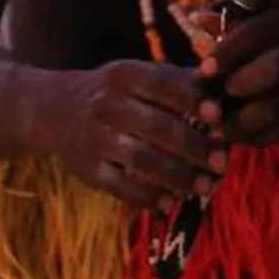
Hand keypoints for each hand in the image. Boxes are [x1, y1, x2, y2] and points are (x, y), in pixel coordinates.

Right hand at [35, 59, 227, 212]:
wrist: (55, 109)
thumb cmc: (116, 92)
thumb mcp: (140, 75)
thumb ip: (180, 81)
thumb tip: (224, 85)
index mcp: (126, 75)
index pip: (163, 85)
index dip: (192, 100)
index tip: (218, 117)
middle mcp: (108, 105)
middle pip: (157, 128)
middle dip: (195, 147)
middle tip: (222, 162)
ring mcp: (96, 139)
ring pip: (142, 161)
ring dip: (178, 176)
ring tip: (206, 187)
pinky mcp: (88, 170)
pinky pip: (121, 188)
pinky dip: (148, 198)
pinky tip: (171, 203)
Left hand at [212, 0, 278, 147]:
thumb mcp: (277, 14)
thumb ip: (240, 20)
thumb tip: (199, 19)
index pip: (261, 30)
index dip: (228, 51)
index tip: (205, 69)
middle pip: (274, 69)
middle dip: (238, 87)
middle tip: (215, 99)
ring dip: (243, 121)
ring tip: (220, 126)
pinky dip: (263, 136)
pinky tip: (243, 136)